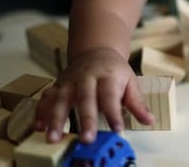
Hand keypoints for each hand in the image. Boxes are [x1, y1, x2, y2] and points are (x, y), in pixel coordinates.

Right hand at [35, 48, 154, 142]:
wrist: (95, 50)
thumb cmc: (114, 70)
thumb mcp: (130, 81)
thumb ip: (137, 103)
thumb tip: (149, 121)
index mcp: (108, 76)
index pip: (111, 96)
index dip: (114, 113)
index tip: (117, 129)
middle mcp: (86, 77)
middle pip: (85, 98)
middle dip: (85, 119)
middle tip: (86, 139)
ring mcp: (69, 81)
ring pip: (60, 99)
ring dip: (55, 119)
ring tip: (53, 138)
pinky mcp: (57, 85)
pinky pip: (46, 98)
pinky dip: (41, 112)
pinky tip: (39, 127)